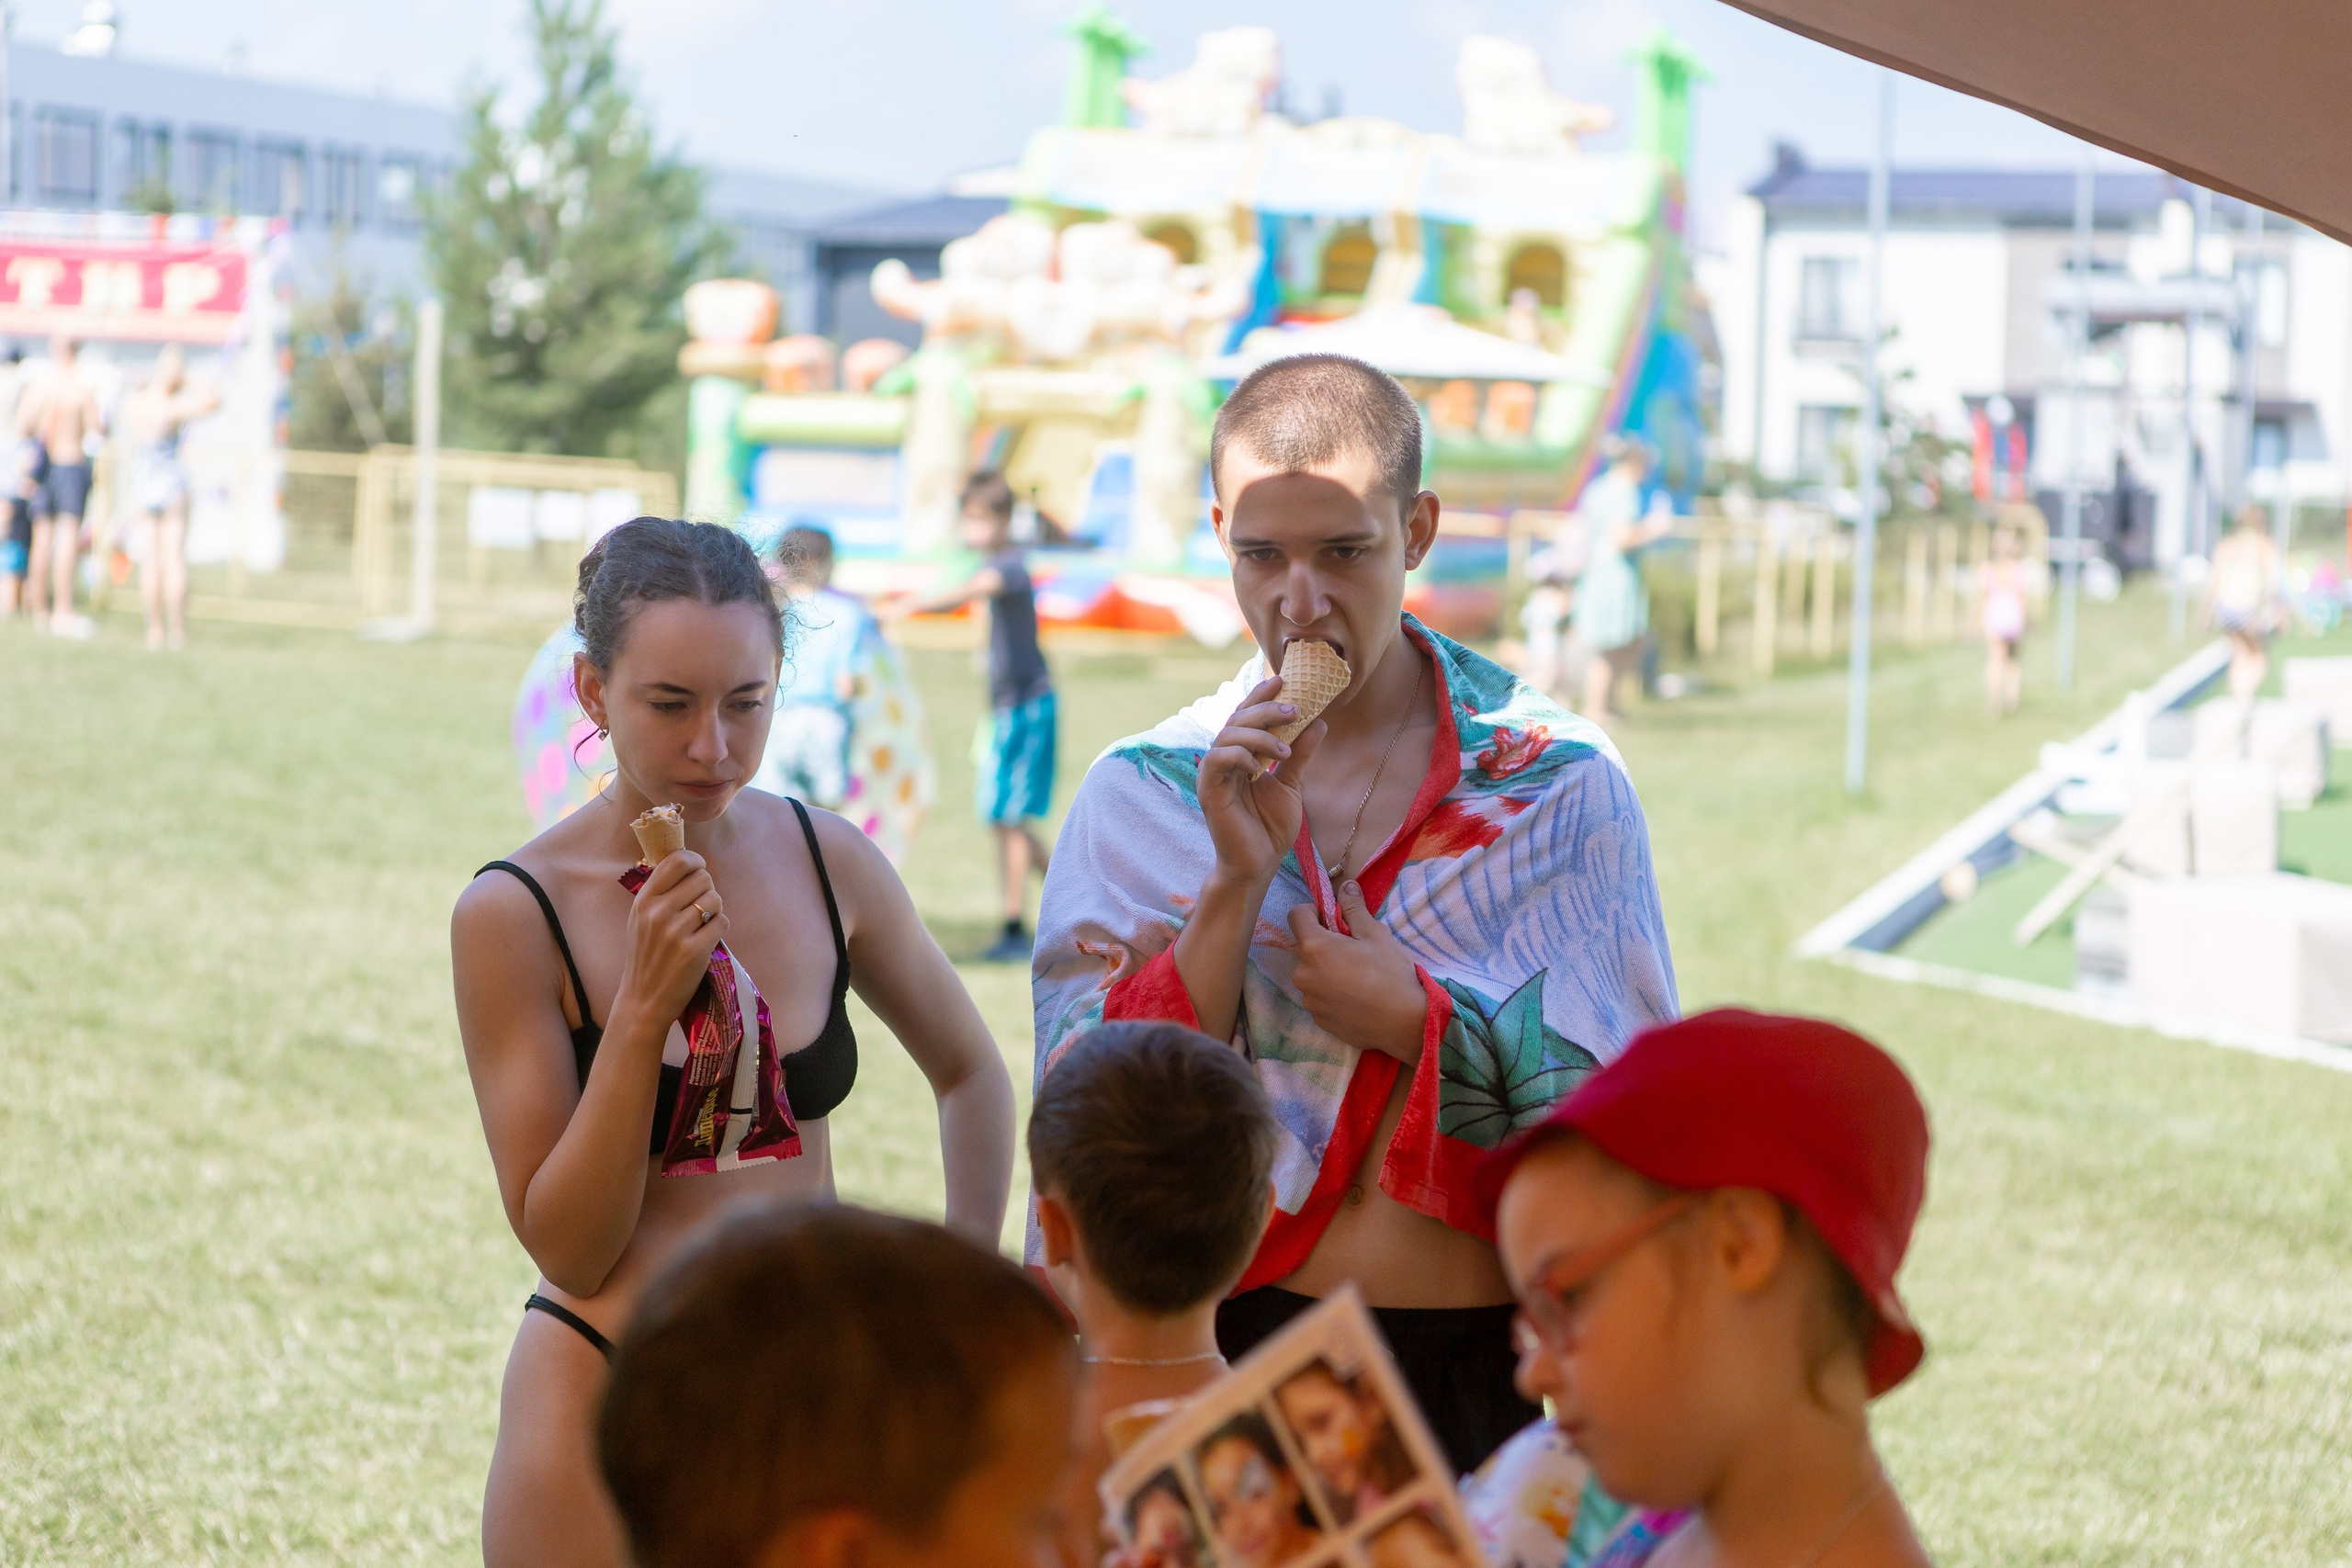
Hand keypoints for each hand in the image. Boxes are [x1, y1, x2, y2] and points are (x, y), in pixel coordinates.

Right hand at [615, 850, 726, 1025]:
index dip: (695, 861)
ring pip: (715, 899)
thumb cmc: (645, 957)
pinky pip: (722, 922)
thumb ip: (659, 893)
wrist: (643, 1001)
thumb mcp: (640, 919)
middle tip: (700, 907)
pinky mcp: (695, 950)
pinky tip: (706, 939)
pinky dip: (719, 928)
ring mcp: (676, 931)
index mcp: (643, 900)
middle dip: (707, 890)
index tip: (698, 870)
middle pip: (703, 878)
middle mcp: (658, 912)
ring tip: (701, 925)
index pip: (677, 860)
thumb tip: (688, 864)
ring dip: (715, 910)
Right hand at [1196, 675, 1326, 890]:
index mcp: (1242, 755)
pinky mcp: (1209, 790)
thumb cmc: (1271, 828)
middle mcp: (1226, 759)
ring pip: (1227, 734)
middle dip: (1265, 709)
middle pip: (1237, 718)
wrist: (1259, 863)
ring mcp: (1215, 774)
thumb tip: (1319, 723)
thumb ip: (1301, 755)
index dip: (1261, 695)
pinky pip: (1217, 758)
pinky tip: (1258, 767)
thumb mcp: (1292, 785)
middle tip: (1293, 710)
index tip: (1284, 679)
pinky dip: (1239, 755)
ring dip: (1257, 734)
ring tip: (1284, 750)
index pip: (1247, 715)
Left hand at [1287, 881, 1426, 1062]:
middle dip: (1324, 944)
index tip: (1333, 918)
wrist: (1404, 1023)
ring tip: (1357, 977)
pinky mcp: (1319, 1020)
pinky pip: (1320, 997)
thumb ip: (1354, 909)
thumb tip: (1346, 886)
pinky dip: (1332, 993)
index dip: (1313, 911)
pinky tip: (1357, 998)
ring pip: (1312, 974)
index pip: (1296, 916)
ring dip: (1327, 970)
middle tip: (1354, 950)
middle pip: (1305, 948)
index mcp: (1314, 948)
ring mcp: (1309, 1001)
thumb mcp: (1376, 935)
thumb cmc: (1390, 974)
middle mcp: (1303, 975)